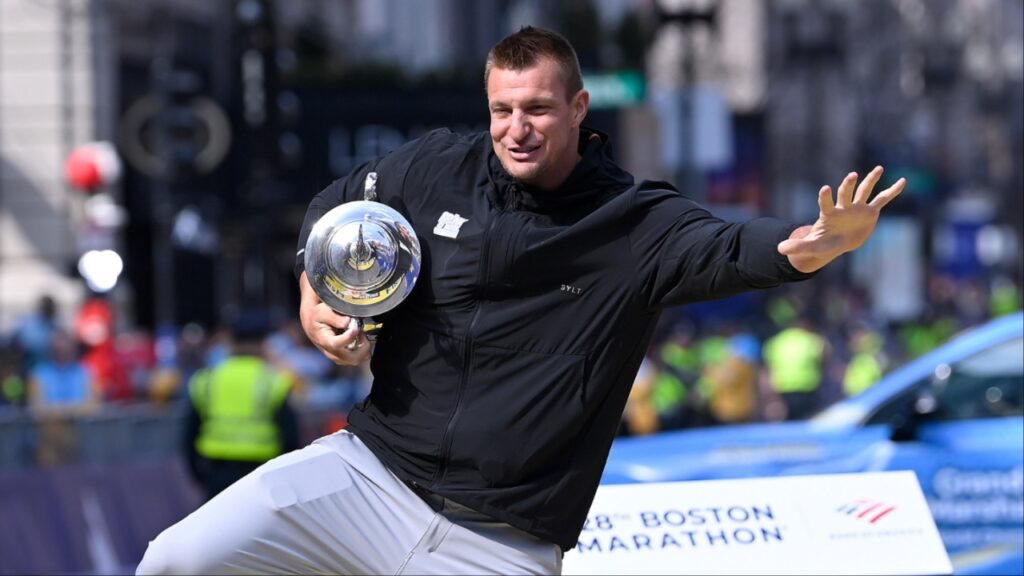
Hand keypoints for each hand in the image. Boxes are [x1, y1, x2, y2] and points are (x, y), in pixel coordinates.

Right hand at [298, 272, 371, 364]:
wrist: (311, 321)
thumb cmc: (317, 315)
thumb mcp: (322, 311)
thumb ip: (334, 317)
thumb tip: (348, 322)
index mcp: (323, 340)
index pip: (336, 344)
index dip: (348, 338)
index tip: (356, 328)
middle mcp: (330, 352)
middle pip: (349, 358)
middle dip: (361, 347)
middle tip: (363, 332)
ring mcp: (336, 356)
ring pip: (354, 360)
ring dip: (363, 349)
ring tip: (362, 335)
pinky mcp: (342, 357)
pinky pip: (356, 359)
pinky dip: (363, 351)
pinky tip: (361, 339)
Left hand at [778, 166, 905, 272]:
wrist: (839, 242)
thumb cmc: (824, 243)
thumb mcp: (811, 246)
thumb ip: (797, 246)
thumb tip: (779, 249)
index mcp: (829, 215)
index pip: (826, 204)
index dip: (825, 197)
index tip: (824, 189)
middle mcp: (843, 208)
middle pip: (845, 194)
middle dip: (847, 186)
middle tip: (851, 176)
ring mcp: (857, 208)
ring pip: (864, 192)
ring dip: (870, 181)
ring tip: (878, 169)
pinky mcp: (870, 211)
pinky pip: (882, 200)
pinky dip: (892, 192)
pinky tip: (902, 181)